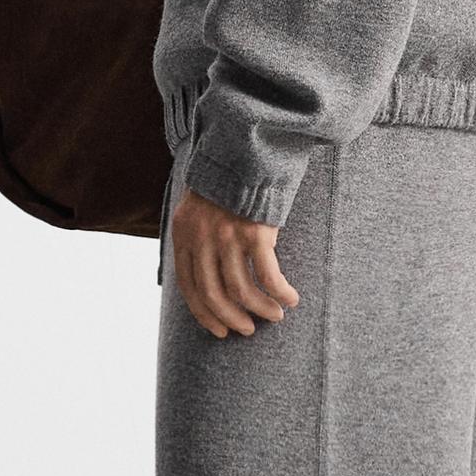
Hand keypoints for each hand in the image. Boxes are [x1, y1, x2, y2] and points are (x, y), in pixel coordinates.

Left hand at [170, 185, 301, 339]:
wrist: (246, 145)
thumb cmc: (228, 180)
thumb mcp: (198, 208)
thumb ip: (197, 238)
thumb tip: (206, 273)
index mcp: (184, 235)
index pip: (190, 288)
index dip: (205, 314)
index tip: (220, 330)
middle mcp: (202, 239)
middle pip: (214, 294)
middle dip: (232, 318)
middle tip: (248, 329)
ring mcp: (228, 236)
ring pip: (242, 290)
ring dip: (261, 309)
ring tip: (275, 315)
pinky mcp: (256, 233)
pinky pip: (268, 276)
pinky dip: (280, 293)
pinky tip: (291, 298)